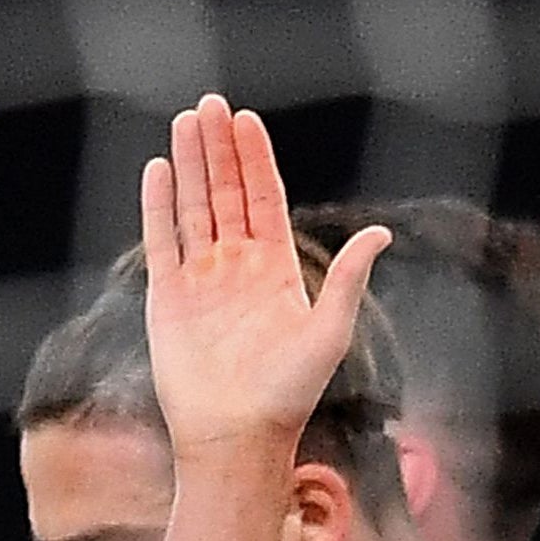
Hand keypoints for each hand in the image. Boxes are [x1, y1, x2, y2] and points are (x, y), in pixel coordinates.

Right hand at [140, 94, 389, 455]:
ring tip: (185, 121)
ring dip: (189, 165)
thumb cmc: (288, 394)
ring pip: (193, 208)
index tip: (247, 120)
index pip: (263, 201)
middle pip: (225, 194)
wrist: (238, 437)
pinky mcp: (168, 299)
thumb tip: (381, 232)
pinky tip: (159, 168)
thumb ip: (348, 278)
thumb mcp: (329, 331)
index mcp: (276, 271)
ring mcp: (200, 281)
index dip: (255, 160)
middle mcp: (237, 269)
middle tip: (212, 103)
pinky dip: (158, 205)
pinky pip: (161, 241)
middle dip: (219, 149)